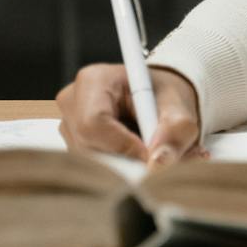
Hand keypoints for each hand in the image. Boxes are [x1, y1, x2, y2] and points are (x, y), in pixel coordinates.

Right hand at [56, 65, 203, 168]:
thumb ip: (175, 132)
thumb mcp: (179, 108)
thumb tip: (158, 162)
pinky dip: (118, 167)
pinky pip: (91, 166)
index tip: (149, 153)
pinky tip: (135, 155)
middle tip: (155, 159)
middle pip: (88, 147)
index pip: (93, 123)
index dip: (122, 145)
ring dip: (124, 165)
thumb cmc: (164, 97)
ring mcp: (68, 124)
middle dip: (124, 160)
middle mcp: (72, 101)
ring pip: (90, 161)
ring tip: (148, 151)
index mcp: (94, 80)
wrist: (158, 99)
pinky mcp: (73, 143)